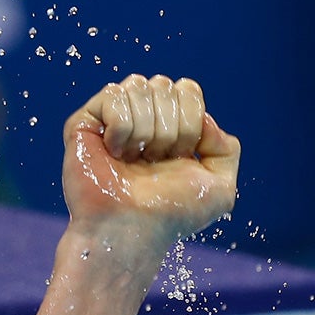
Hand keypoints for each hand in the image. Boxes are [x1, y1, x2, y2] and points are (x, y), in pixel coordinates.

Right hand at [62, 74, 237, 254]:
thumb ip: (228, 150)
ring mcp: (114, 117)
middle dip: (169, 130)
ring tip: (133, 161)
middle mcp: (144, 118)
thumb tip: (205, 119)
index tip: (180, 158)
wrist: (134, 230)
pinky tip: (114, 154)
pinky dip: (122, 130)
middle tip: (155, 162)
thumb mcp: (221, 189)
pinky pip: (114, 95)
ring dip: (145, 132)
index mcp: (173, 127)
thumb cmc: (172, 213)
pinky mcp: (87, 120)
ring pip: (139, 86)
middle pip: (165, 85)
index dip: (190, 123)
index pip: (188, 90)